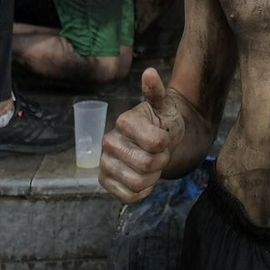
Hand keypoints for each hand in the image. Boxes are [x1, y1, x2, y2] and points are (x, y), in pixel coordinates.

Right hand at [99, 68, 183, 204]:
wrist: (156, 142)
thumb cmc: (162, 123)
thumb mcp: (165, 106)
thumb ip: (157, 92)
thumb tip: (149, 72)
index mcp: (123, 121)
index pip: (156, 143)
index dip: (166, 144)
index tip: (163, 138)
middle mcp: (108, 141)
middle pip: (146, 165)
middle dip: (160, 162)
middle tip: (158, 153)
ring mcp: (104, 163)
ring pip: (138, 183)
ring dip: (152, 177)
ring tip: (150, 165)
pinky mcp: (104, 182)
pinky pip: (128, 197)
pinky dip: (142, 192)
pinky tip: (143, 178)